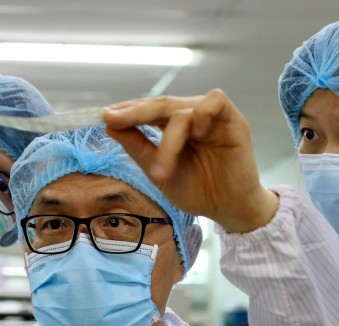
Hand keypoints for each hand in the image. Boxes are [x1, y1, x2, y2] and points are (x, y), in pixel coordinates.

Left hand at [104, 89, 277, 232]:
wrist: (228, 210)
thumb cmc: (197, 190)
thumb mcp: (159, 171)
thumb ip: (138, 148)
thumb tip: (110, 126)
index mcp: (174, 126)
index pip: (148, 110)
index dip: (128, 111)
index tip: (105, 117)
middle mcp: (192, 116)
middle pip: (161, 104)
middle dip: (135, 112)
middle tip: (113, 119)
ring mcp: (212, 118)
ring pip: (182, 111)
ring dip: (168, 140)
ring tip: (161, 171)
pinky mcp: (233, 122)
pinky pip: (215, 102)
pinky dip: (201, 112)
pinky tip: (195, 131)